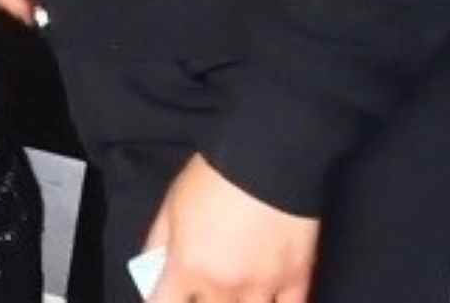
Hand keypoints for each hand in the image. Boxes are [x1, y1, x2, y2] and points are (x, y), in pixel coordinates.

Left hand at [143, 153, 317, 301]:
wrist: (267, 161)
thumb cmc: (214, 177)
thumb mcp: (171, 205)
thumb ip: (159, 242)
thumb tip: (153, 267)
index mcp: (188, 266)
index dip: (163, 302)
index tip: (167, 296)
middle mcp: (223, 285)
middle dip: (202, 302)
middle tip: (203, 287)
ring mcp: (263, 287)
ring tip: (234, 291)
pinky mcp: (297, 280)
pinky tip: (268, 300)